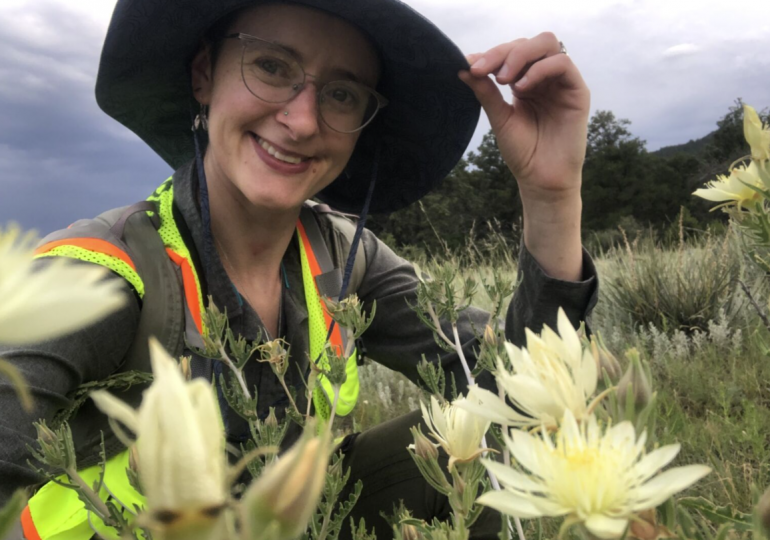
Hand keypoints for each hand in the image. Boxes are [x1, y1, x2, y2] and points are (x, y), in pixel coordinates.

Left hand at [459, 32, 589, 204]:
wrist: (541, 180)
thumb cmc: (522, 152)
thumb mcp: (499, 118)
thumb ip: (486, 92)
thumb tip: (463, 67)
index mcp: (526, 81)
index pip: (512, 52)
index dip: (491, 54)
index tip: (470, 66)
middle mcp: (545, 78)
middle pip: (529, 43)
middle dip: (502, 52)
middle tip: (483, 70)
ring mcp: (562, 83)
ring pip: (547, 44)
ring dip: (520, 56)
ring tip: (503, 79)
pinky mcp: (578, 91)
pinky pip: (563, 64)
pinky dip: (540, 69)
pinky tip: (522, 87)